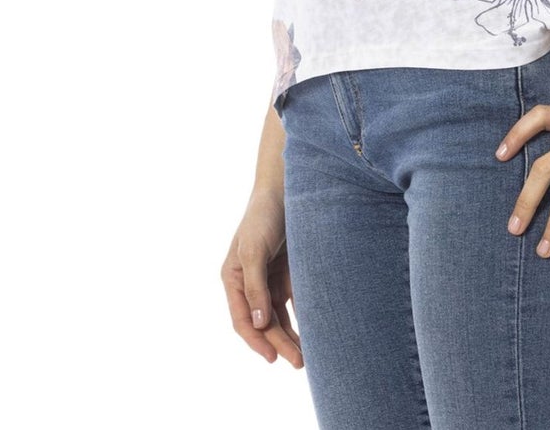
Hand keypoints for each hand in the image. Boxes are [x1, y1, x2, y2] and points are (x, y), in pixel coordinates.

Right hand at [221, 189, 303, 368]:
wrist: (285, 188)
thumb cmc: (263, 216)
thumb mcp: (254, 250)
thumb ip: (255, 287)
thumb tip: (258, 323)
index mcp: (234, 278)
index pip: (241, 319)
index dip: (256, 340)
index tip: (272, 359)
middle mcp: (250, 282)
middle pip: (263, 322)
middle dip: (279, 343)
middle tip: (299, 362)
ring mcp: (269, 278)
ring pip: (279, 316)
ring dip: (291, 335)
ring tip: (307, 355)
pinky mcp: (287, 272)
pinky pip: (294, 301)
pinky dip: (302, 316)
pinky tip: (315, 330)